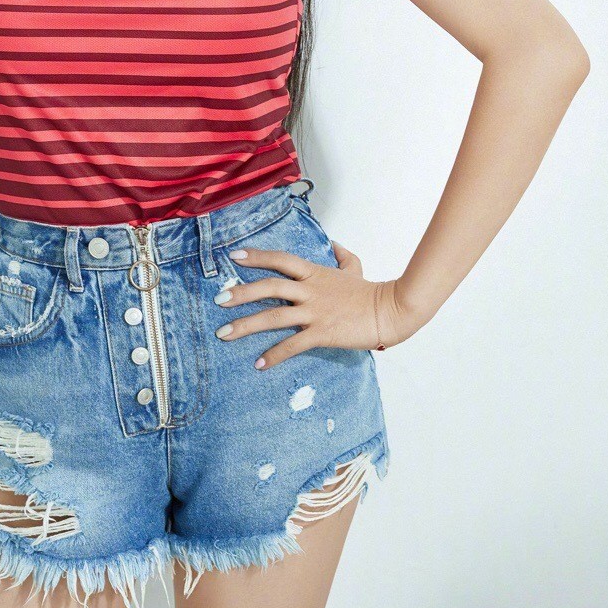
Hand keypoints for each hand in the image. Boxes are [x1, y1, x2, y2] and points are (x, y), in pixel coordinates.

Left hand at [215, 241, 417, 368]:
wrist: (389, 312)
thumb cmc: (369, 291)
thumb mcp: (354, 267)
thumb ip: (342, 256)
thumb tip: (335, 244)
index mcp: (314, 272)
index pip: (280, 259)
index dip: (257, 256)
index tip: (234, 256)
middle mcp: (309, 290)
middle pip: (269, 286)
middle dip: (241, 292)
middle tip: (219, 299)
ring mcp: (314, 312)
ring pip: (273, 316)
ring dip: (246, 325)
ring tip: (224, 333)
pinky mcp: (321, 333)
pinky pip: (292, 344)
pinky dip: (273, 354)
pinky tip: (258, 364)